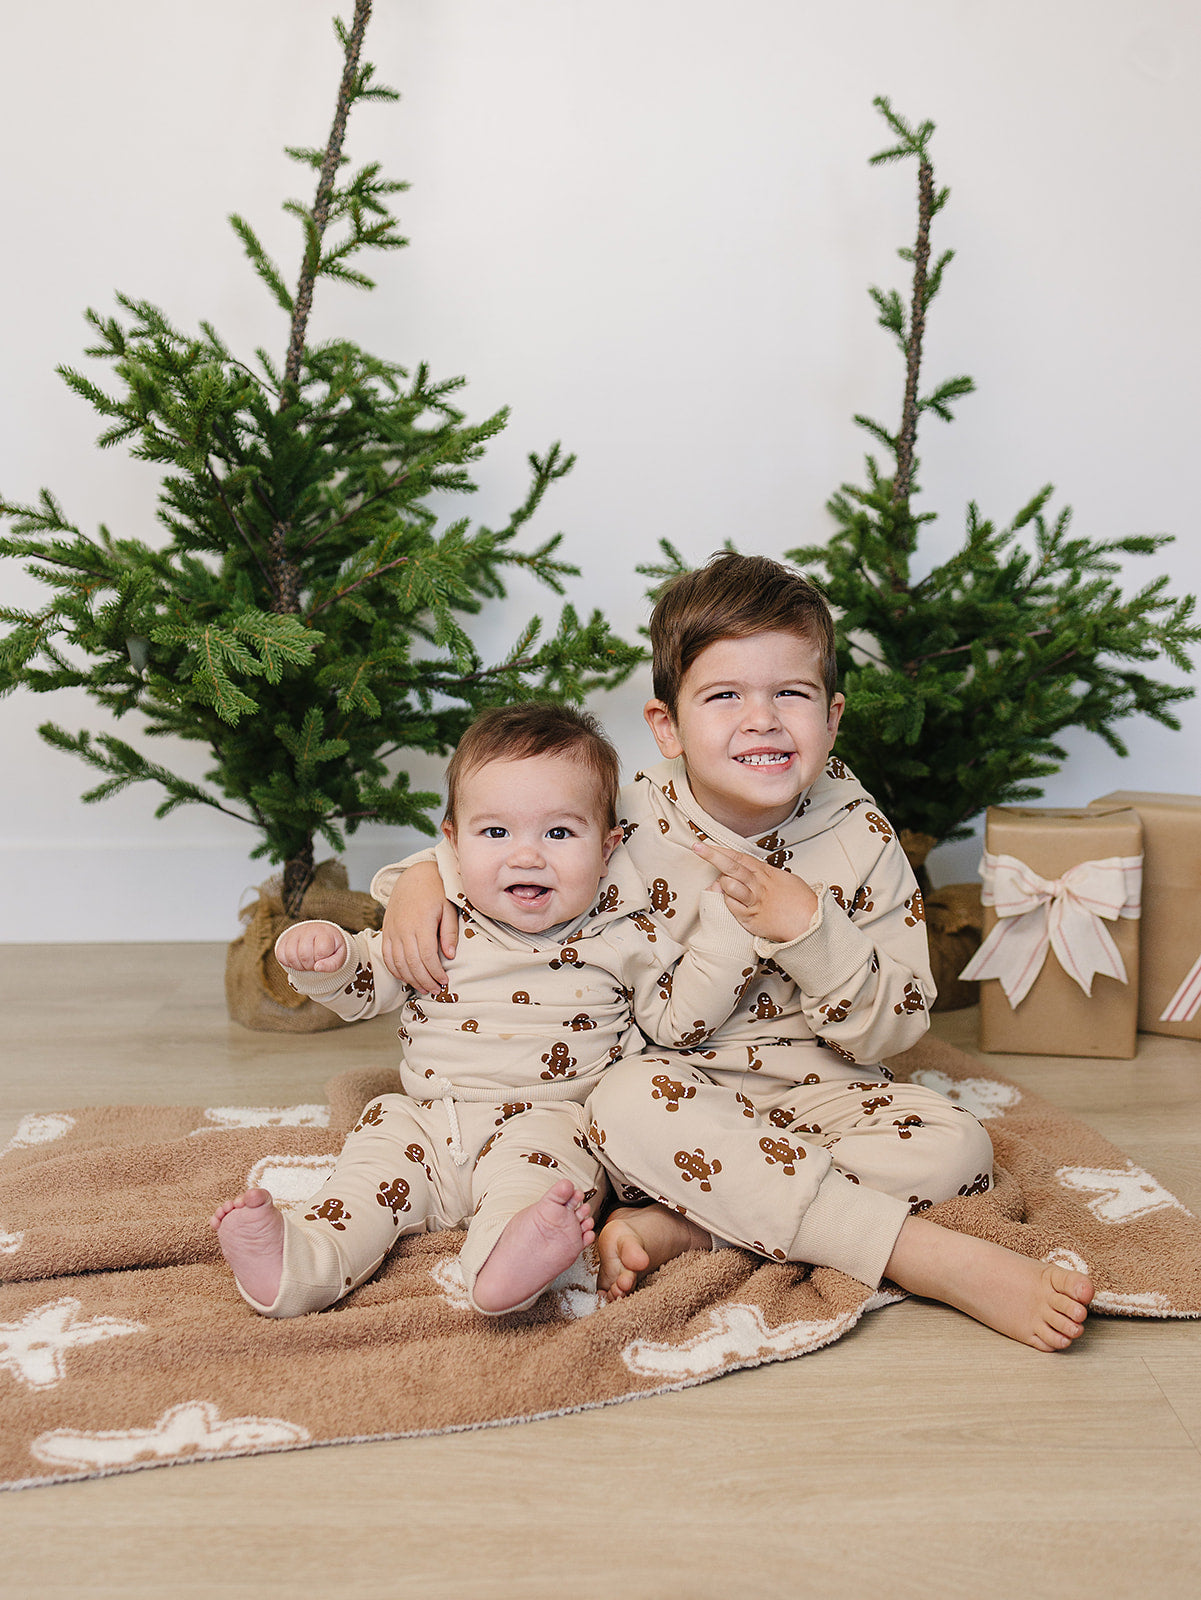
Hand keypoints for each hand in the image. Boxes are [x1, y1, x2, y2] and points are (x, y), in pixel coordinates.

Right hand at [275, 921, 347, 972]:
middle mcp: (308, 929)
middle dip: (310, 965)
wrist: (320, 936)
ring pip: (291, 956)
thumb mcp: (339, 956)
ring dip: (299, 966)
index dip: (322, 961)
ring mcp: (294, 933)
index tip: (324, 958)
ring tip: (306, 963)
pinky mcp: (283, 939)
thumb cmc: (331, 948)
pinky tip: (297, 960)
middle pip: (304, 955)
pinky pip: (280, 956)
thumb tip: (317, 968)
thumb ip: (332, 964)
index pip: (320, 952)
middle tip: (314, 962)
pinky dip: (288, 963)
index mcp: (324, 932)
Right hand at [380, 859, 458, 990]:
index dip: (435, 972)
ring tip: (424, 988)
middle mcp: (403, 928)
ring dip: (411, 979)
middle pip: (412, 963)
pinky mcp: (386, 931)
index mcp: (421, 922)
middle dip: (425, 981)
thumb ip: (449, 932)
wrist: (414, 876)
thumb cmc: (436, 891)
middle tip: (436, 991)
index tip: (445, 981)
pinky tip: (407, 978)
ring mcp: (392, 930)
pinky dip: (396, 970)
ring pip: (398, 963)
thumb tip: (450, 956)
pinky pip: (387, 956)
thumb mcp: (448, 907)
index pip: (427, 956)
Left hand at [693, 841, 818, 943]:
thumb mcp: (785, 879)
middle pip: (731, 866)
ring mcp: (753, 901)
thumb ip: (765, 874)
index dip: (721, 850)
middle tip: (696, 847)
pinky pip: (732, 907)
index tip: (705, 843)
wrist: (810, 922)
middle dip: (712, 855)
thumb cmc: (801, 901)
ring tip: (725, 885)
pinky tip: (733, 902)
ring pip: (729, 886)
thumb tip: (751, 870)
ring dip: (722, 884)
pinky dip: (729, 902)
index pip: (739, 857)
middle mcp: (758, 884)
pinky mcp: (750, 918)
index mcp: (766, 872)